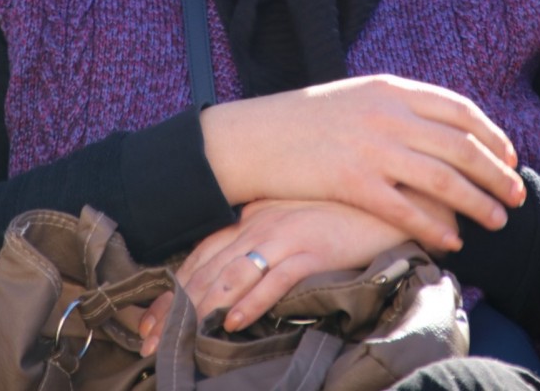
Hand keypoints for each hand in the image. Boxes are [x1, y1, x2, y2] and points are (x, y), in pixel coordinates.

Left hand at [139, 194, 451, 354]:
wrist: (391, 196)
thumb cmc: (343, 211)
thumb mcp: (295, 218)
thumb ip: (266, 238)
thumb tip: (239, 277)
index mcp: (254, 214)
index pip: (202, 253)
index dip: (172, 288)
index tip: (148, 320)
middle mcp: (262, 221)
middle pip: (207, 267)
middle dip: (173, 307)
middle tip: (147, 342)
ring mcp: (287, 233)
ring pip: (232, 274)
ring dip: (200, 310)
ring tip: (176, 341)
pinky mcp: (313, 248)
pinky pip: (276, 278)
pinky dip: (252, 301)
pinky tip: (233, 323)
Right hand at [200, 74, 524, 248]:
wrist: (254, 136)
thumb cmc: (306, 118)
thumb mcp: (358, 96)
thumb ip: (398, 105)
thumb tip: (444, 126)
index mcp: (390, 89)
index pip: (459, 110)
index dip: (492, 135)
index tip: (509, 157)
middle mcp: (387, 114)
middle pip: (461, 146)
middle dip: (496, 173)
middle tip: (516, 196)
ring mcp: (370, 147)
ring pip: (442, 178)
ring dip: (477, 202)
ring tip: (496, 220)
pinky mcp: (352, 181)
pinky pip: (406, 209)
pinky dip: (435, 225)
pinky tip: (452, 239)